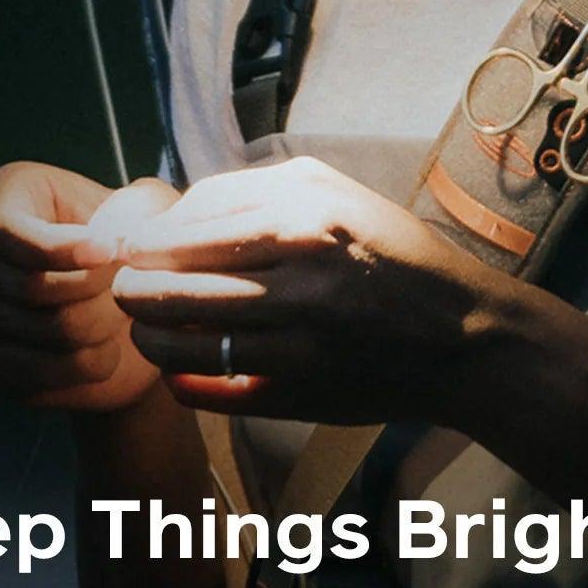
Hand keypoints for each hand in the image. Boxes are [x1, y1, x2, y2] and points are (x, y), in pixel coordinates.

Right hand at [0, 160, 178, 409]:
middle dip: (97, 294)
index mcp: (0, 195)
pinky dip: (83, 368)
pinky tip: (105, 352)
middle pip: (27, 287)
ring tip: (123, 319)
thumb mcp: (148, 209)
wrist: (126, 308)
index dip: (59, 249)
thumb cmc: (130, 243)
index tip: (112, 254)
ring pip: (39, 332)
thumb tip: (118, 235)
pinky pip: (32, 374)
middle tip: (132, 292)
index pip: (5, 230)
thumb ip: (144, 205)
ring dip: (98, 330)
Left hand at [107, 156, 514, 423]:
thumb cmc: (392, 256)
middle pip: (166, 285)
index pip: (182, 230)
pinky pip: (204, 389)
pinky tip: (180, 366)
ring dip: (146, 333)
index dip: (143, 241)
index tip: (132, 248)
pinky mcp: (295, 395)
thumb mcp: (334, 194)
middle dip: (131, 287)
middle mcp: (298, 280)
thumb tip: (174, 213)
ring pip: (175, 341)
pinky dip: (179, 379)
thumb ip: (253, 192)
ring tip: (146, 325)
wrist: (461, 336)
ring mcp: (295, 343)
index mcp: (305, 220)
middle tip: (126, 287)